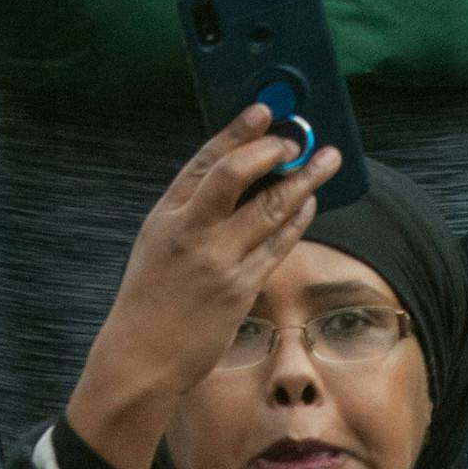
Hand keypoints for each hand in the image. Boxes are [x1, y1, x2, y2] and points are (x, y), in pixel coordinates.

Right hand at [64, 106, 341, 468]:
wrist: (142, 358)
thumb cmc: (151, 296)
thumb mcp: (159, 240)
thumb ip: (193, 208)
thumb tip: (240, 172)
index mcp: (167, 214)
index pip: (205, 160)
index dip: (237, 131)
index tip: (263, 110)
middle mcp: (191, 232)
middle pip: (236, 176)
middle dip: (273, 150)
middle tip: (298, 138)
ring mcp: (218, 261)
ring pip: (269, 209)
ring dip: (303, 181)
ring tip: (325, 161)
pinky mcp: (241, 288)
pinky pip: (279, 245)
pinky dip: (298, 220)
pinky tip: (310, 204)